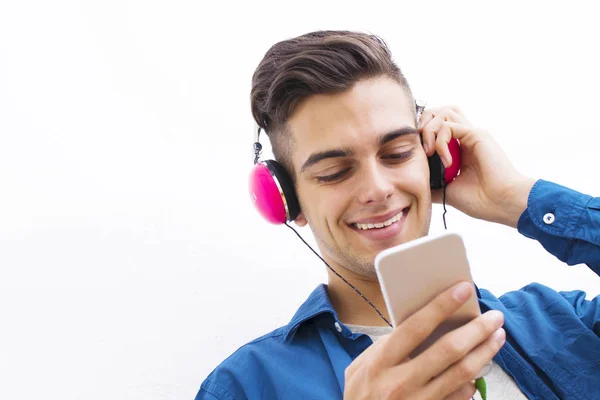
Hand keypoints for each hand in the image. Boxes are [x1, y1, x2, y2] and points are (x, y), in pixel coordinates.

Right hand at [343, 282, 504, 399]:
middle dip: (477, 330)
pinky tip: (481, 368)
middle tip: (494, 317)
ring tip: (497, 337)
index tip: (463, 289)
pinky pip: (460, 397)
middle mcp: (401, 383)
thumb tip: (417, 326)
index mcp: (380, 363)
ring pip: (462, 373)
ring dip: (485, 352)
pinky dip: (474, 381)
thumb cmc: (360, 394)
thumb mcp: (361, 367)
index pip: (415, 328)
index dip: (441, 306)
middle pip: (448, 350)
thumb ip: (384, 347)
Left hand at [418, 106, 535, 227]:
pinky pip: (449, 126)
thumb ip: (432, 182)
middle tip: (421, 149)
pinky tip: (446, 161)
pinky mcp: (477, 135)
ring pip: (444, 113)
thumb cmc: (480, 200)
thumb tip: (414, 183)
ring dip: (429, 131)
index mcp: (460, 148)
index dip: (422, 134)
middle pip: (440, 112)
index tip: (417, 155)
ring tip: (430, 153)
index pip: (437, 125)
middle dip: (423, 125)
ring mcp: (472, 135)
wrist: (501, 204)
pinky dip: (440, 142)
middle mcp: (467, 137)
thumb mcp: (447, 190)